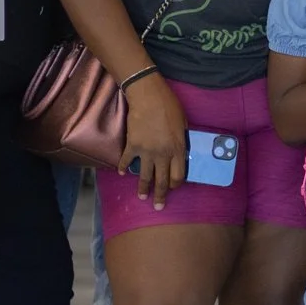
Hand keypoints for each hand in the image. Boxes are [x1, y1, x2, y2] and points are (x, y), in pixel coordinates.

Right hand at [121, 74, 189, 211]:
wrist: (148, 97)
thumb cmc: (170, 107)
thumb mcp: (183, 124)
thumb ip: (181, 140)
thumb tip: (180, 150)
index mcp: (178, 149)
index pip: (178, 175)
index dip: (175, 184)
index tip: (172, 188)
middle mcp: (163, 154)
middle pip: (162, 180)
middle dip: (160, 195)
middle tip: (158, 207)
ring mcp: (146, 151)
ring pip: (145, 175)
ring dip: (143, 188)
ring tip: (142, 197)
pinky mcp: (132, 145)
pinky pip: (127, 160)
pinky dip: (123, 167)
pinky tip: (121, 173)